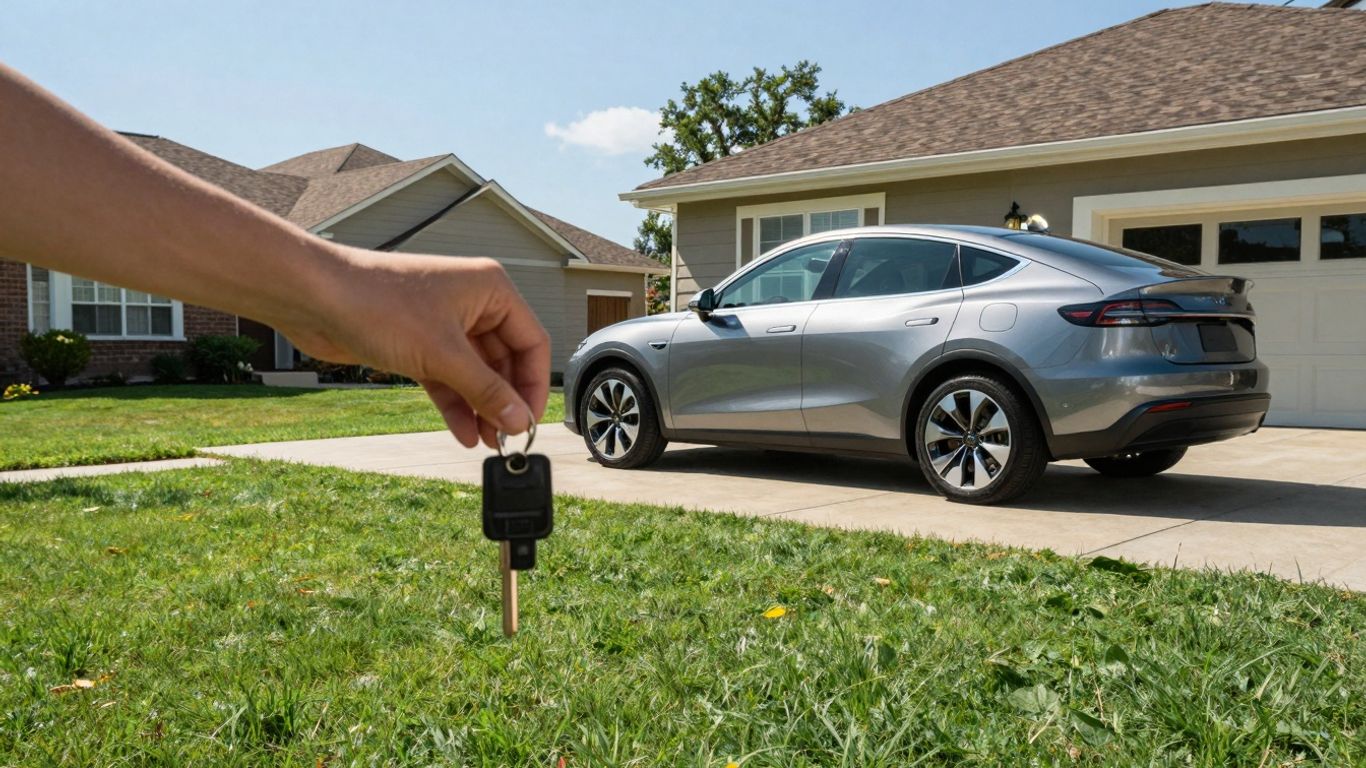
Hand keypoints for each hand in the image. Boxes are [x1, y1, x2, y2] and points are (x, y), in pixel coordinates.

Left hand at [278, 246, 549, 448]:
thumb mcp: (442, 355)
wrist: (314, 298)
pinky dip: (456, 403)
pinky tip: (462, 431)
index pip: (532, 342)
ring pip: (475, 373)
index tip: (528, 421)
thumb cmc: (377, 303)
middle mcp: (472, 303)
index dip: (534, 385)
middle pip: (505, 361)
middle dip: (504, 400)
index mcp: (491, 289)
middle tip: (506, 438)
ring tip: (485, 442)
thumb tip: (519, 421)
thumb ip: (487, 391)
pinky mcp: (418, 343)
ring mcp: (444, 324)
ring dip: (481, 407)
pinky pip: (449, 378)